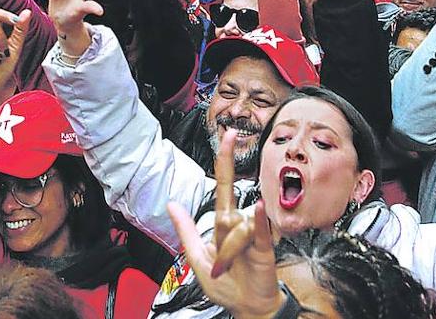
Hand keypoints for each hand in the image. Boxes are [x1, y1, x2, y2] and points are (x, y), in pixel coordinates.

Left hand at [166, 131, 282, 318]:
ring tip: (224, 272)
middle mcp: (239, 223)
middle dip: (228, 161)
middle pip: (227, 200)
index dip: (224, 161)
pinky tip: (258, 206)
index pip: (224, 186)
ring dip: (226, 253)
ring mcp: (253, 233)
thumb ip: (186, 230)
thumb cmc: (226, 285)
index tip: (227, 135)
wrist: (246, 308)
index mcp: (224, 223)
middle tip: (230, 135)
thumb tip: (171, 204)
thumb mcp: (196, 258)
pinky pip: (258, 229)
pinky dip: (258, 218)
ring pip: (235, 228)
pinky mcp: (264, 247)